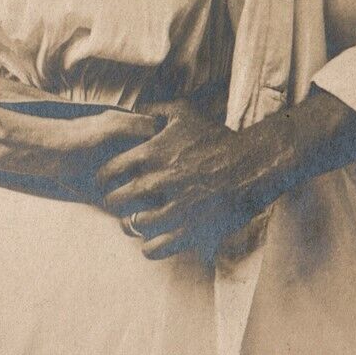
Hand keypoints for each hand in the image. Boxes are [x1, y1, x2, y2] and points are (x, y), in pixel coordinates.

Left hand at [96, 99, 291, 261]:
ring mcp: (174, 207)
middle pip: (117, 199)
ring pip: (134, 224)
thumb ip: (156, 108)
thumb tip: (136, 107)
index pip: (109, 170)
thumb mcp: (185, 113)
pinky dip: (149, 246)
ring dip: (132, 223)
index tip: (105, 182)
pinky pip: (155, 247)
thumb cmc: (217, 137)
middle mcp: (159, 181)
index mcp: (152, 154)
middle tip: (119, 203)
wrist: (252, 163)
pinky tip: (153, 241)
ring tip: (137, 222)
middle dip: (115, 202)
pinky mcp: (190, 230)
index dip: (103, 178)